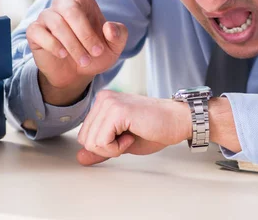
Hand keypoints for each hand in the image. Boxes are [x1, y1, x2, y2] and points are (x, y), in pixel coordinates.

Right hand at [26, 0, 127, 105]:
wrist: (76, 75)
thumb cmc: (95, 54)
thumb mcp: (114, 47)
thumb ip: (119, 35)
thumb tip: (109, 27)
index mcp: (82, 2)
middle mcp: (62, 6)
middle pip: (71, 9)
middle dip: (85, 33)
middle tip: (95, 52)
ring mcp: (47, 18)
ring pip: (58, 24)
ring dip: (73, 44)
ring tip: (83, 60)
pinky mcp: (35, 32)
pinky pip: (42, 34)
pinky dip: (55, 46)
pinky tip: (62, 55)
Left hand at [77, 94, 240, 165]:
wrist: (178, 121)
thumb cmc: (155, 129)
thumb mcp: (122, 142)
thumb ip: (101, 148)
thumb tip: (79, 158)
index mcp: (102, 102)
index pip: (85, 135)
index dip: (104, 146)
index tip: (124, 137)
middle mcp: (102, 98)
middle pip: (85, 139)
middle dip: (106, 148)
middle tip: (128, 137)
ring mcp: (109, 102)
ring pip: (91, 142)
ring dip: (113, 148)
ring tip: (131, 135)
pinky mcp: (117, 111)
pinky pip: (102, 142)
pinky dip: (116, 148)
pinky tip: (132, 135)